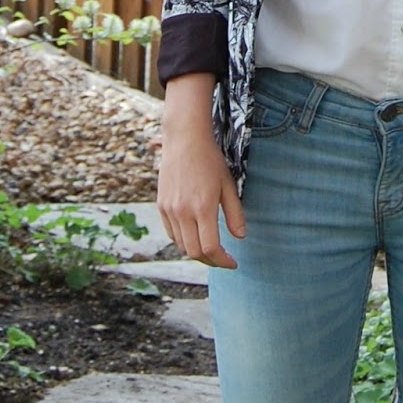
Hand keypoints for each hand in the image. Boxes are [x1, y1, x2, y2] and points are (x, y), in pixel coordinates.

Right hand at [157, 74, 245, 268]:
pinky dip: (183, 241)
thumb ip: (235, 214)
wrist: (185, 139)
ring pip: (181, 245)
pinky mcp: (161, 205)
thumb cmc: (211, 160)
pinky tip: (195, 237)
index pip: (210, 247)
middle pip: (194, 252)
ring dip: (197, 253)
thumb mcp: (228, 186)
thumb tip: (240, 237)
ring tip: (211, 250)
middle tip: (224, 260)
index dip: (223, 261)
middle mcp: (183, 212)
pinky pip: (172, 233)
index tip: (233, 262)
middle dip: (211, 261)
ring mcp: (169, 209)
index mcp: (203, 207)